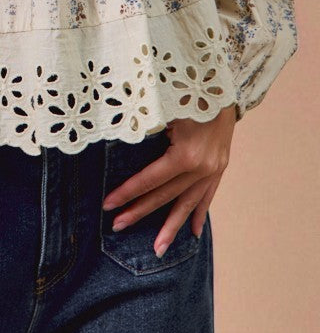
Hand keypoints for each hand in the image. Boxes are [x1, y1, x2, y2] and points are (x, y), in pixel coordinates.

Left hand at [101, 103, 236, 257]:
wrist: (223, 83)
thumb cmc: (187, 90)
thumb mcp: (162, 108)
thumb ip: (144, 129)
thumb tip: (117, 141)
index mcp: (185, 154)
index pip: (149, 180)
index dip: (127, 193)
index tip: (107, 205)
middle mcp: (201, 167)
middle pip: (165, 195)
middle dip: (139, 212)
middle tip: (117, 227)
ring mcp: (213, 169)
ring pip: (188, 203)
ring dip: (171, 226)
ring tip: (158, 249)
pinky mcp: (220, 167)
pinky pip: (207, 195)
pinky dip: (198, 213)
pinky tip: (192, 232)